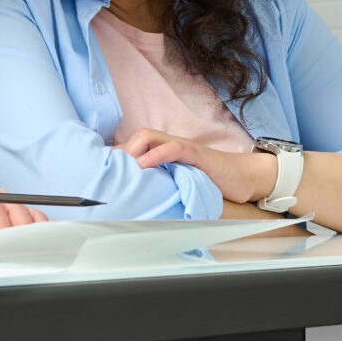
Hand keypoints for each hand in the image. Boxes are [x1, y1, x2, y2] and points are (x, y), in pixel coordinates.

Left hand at [0, 177, 47, 253]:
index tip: (1, 237)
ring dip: (31, 229)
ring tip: (29, 248)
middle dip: (17, 225)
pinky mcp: (15, 223)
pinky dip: (39, 231)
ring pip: (27, 211)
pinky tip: (37, 244)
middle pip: (13, 204)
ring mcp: (4, 211)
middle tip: (17, 247)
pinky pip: (35, 220)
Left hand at [119, 129, 273, 204]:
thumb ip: (161, 186)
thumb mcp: (179, 184)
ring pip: (149, 136)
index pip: (133, 147)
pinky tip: (144, 165)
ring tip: (122, 168)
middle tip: (108, 173)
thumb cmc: (210, 182)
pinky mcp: (197, 154)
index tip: (99, 173)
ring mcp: (182, 147)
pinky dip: (157, 154)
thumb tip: (137, 204)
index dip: (115, 157)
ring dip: (133, 151)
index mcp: (163, 152)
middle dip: (120, 152)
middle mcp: (170, 145)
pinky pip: (174, 148)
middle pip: (137, 137)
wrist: (241, 178)